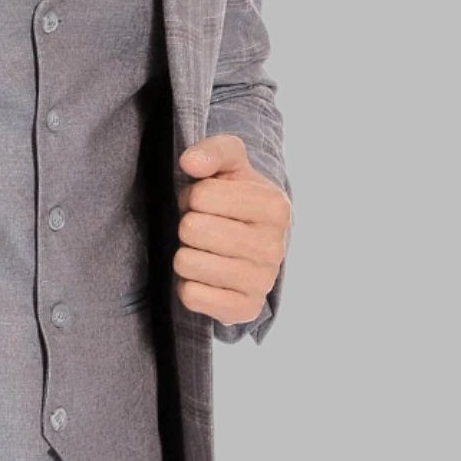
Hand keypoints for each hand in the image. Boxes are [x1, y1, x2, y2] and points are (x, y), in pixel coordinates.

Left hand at [174, 133, 290, 326]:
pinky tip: (205, 276)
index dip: (193, 195)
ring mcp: (261, 282)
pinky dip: (187, 284)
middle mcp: (274, 247)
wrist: (253, 244)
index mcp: (275, 206)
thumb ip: (213, 151)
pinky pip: (191, 296)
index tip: (205, 202)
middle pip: (192, 229)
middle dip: (187, 224)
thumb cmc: (236, 199)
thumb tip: (190, 162)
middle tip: (202, 227)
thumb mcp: (230, 165)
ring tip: (203, 250)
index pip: (202, 194)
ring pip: (187, 263)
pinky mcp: (244, 310)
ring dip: (184, 253)